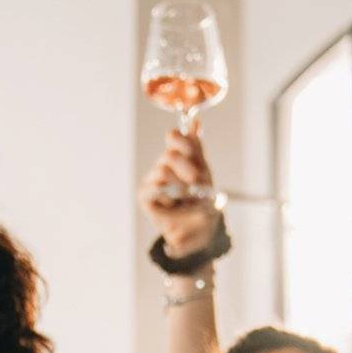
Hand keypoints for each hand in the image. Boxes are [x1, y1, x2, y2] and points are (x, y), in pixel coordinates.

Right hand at [136, 126, 220, 256]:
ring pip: (162, 170)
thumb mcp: (205, 173)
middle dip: (187, 169)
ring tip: (188, 199)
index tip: (194, 154)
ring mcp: (153, 180)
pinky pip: (153, 188)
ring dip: (181, 186)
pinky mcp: (145, 196)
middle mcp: (163, 165)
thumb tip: (196, 121)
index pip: (174, 137)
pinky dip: (168, 195)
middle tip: (197, 184)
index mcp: (178, 156)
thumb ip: (197, 148)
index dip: (183, 141)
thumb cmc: (203, 202)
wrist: (200, 231)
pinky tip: (175, 204)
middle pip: (169, 155)